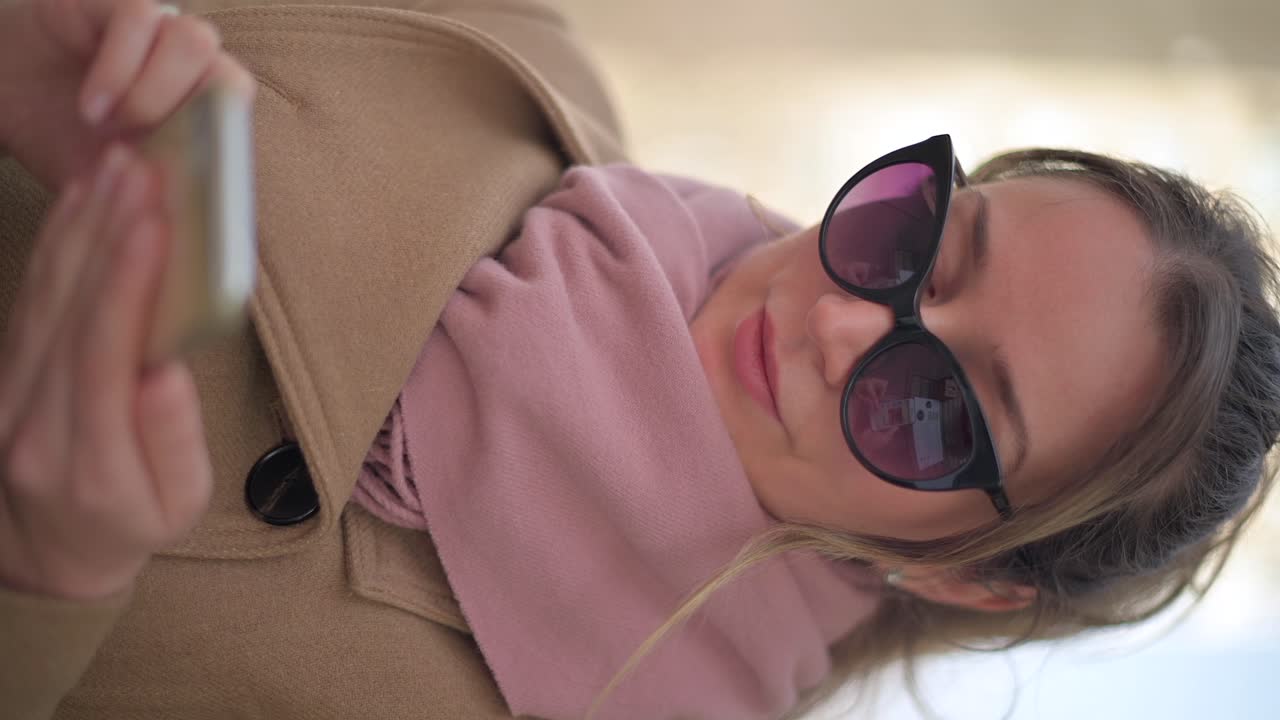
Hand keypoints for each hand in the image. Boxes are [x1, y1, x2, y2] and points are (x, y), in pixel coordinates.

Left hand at [0, 143, 213, 599]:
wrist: (45, 554)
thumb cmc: (130, 525)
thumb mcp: (177, 506)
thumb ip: (172, 441)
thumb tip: (167, 369)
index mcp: (89, 463)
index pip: (104, 356)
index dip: (127, 285)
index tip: (156, 225)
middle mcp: (34, 421)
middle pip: (69, 312)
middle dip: (107, 232)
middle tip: (143, 169)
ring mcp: (10, 392)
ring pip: (45, 295)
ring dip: (81, 224)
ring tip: (117, 168)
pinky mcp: (6, 370)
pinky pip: (31, 297)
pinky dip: (56, 244)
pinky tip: (80, 202)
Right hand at [1, 0, 254, 189]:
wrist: (4, 90)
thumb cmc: (68, 141)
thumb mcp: (116, 186)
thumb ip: (161, 204)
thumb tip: (213, 266)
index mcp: (202, 117)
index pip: (240, 125)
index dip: (224, 154)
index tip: (184, 189)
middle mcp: (190, 71)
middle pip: (232, 79)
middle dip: (192, 119)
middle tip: (140, 148)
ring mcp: (158, 33)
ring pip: (196, 40)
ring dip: (155, 90)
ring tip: (108, 123)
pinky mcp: (119, 4)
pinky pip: (142, 18)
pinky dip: (119, 66)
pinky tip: (92, 103)